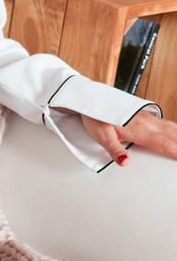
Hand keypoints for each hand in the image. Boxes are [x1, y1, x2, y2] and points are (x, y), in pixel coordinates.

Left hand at [55, 106, 176, 166]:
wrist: (91, 99)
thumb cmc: (95, 118)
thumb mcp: (102, 137)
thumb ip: (115, 150)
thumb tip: (125, 162)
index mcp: (137, 129)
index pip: (160, 143)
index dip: (174, 150)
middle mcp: (145, 122)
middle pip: (170, 135)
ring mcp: (146, 117)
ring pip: (169, 127)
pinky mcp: (143, 114)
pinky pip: (164, 122)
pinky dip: (174, 128)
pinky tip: (175, 131)